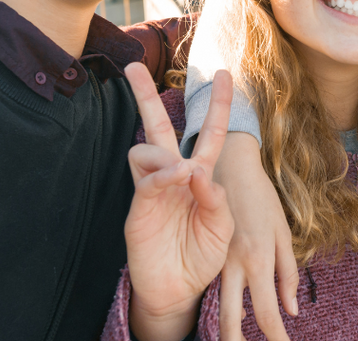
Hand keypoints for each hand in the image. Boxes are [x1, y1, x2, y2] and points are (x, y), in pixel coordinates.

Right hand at [124, 63, 234, 340]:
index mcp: (200, 176)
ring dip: (166, 153)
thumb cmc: (202, 255)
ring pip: (147, 148)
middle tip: (132, 66)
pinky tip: (174, 178)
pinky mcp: (139, 207)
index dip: (218, 104)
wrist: (178, 289)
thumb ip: (216, 198)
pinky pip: (146, 178)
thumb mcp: (223, 228)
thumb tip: (196, 168)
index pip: (209, 133)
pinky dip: (161, 173)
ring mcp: (154, 188)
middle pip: (159, 126)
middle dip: (145, 95)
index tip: (225, 73)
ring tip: (181, 175)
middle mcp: (174, 174)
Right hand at [214, 134, 297, 340]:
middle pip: (230, 320)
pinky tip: (228, 319)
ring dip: (226, 332)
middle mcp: (233, 265)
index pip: (266, 313)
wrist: (230, 164)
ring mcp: (215, 259)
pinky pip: (211, 288)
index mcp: (258, 259)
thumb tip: (292, 311)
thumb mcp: (282, 232)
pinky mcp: (205, 252)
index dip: (276, 338)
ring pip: (216, 307)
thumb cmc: (262, 198)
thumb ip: (288, 274)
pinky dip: (220, 306)